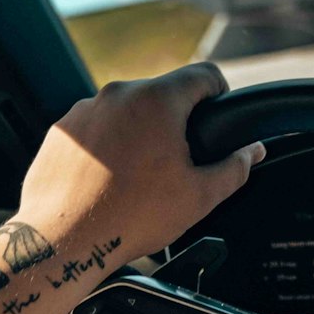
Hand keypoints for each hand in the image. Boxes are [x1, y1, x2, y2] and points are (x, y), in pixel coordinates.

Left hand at [17, 64, 265, 266]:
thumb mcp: (198, 197)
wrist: (65, 239)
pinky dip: (106, 147)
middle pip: (161, 94)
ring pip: (125, 111)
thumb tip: (252, 152)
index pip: (203, 74)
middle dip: (175, 121)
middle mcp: (118, 94)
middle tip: (178, 162)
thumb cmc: (132, 218)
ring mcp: (84, 110)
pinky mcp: (61, 131)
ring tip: (138, 178)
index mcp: (157, 101)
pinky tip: (108, 181)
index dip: (220, 92)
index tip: (220, 110)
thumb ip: (234, 168)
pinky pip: (95, 129)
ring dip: (138, 134)